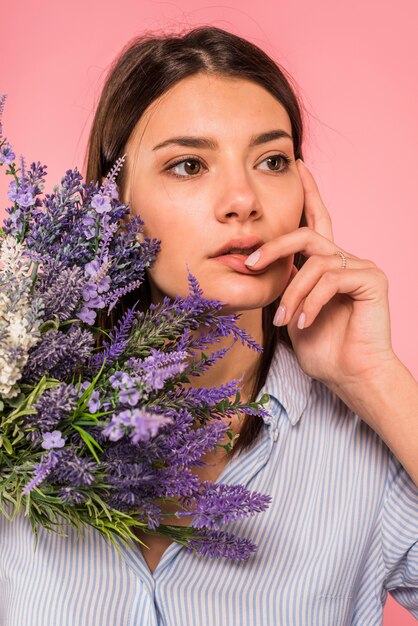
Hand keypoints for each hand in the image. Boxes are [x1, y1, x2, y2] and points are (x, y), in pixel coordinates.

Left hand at [245, 159, 396, 393]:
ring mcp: (360, 266)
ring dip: (292, 292)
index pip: (316, 220)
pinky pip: (331, 278)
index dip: (308, 192)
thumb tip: (260, 262)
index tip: (299, 166)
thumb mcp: (292, 308)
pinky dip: (312, 300)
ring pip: (314, 262)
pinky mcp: (372, 279)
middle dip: (274, 247)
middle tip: (249, 263)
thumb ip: (285, 282)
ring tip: (284, 319)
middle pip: (306, 234)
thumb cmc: (321, 347)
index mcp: (326, 263)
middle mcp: (344, 258)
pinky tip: (303, 321)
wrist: (349, 374)